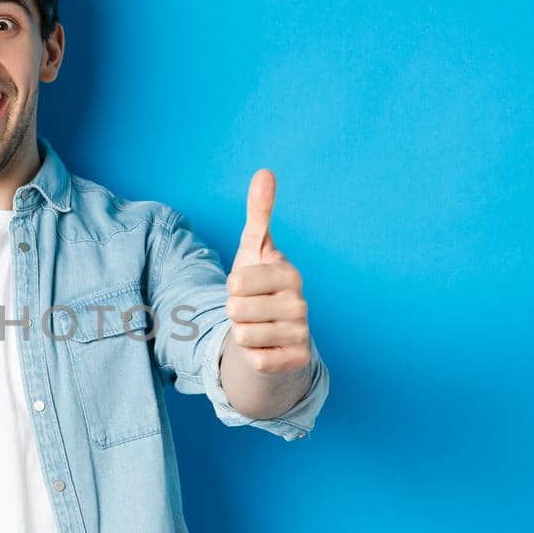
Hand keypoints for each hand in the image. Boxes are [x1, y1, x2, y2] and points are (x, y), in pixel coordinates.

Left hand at [224, 169, 310, 374]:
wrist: (272, 333)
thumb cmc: (258, 287)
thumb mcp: (253, 249)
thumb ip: (258, 212)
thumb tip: (265, 171)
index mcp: (289, 273)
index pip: (237, 282)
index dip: (231, 287)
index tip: (246, 286)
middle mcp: (301, 303)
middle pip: (236, 310)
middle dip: (234, 312)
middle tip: (249, 310)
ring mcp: (302, 333)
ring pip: (243, 336)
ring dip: (241, 334)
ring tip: (256, 327)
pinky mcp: (297, 361)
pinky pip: (255, 360)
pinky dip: (252, 356)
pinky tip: (265, 348)